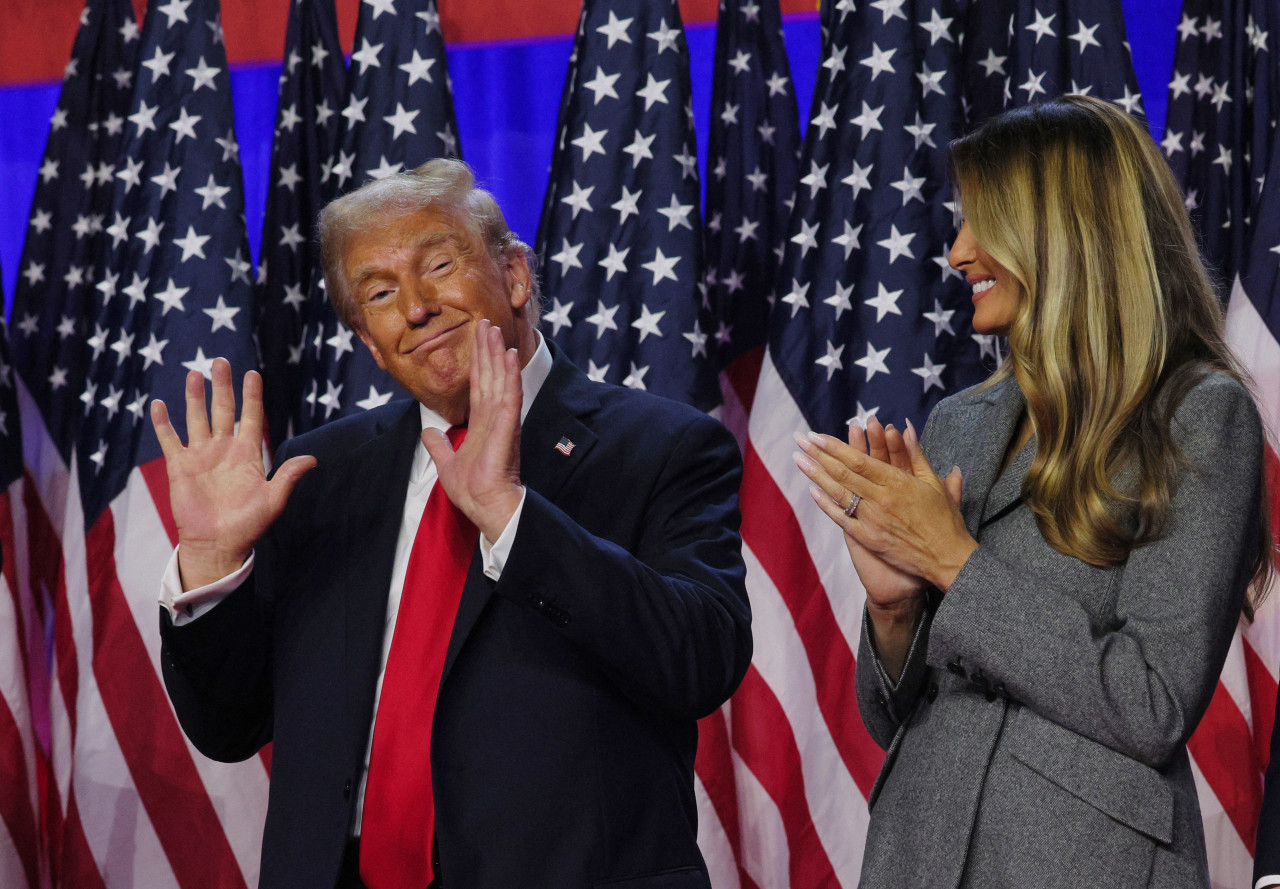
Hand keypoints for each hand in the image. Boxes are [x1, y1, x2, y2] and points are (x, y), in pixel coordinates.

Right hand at [150, 358, 315, 589]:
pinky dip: (164, 423)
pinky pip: (170, 440)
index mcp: (247, 454)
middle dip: (222, 386)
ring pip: (197, 418)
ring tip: (194, 374)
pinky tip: (159, 404)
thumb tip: (313, 459)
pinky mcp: (179, 467)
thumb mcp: (273, 500)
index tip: (253, 374)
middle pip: (223, 410)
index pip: (250, 417)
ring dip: (194, 397)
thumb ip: (289, 476)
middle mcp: (223, 450)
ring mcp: (201, 456)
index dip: (251, 396)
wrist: (218, 545)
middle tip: (220, 361)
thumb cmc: (248, 525)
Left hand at [422, 319, 523, 540]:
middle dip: (487, 349)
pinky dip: (510, 375)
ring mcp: (502, 421)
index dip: (478, 361)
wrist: (484, 506)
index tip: (477, 338)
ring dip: (498, 354)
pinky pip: (510, 396)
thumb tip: (427, 432)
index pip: (479, 385)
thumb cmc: (471, 490)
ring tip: (495, 329)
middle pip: (489, 376)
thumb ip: (438, 445)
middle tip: (486, 322)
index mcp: (481, 423)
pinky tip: (509, 356)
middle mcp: (493, 417)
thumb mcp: (446, 463)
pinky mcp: (508, 427)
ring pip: (500, 379)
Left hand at [797, 419, 973, 590]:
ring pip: (838, 492)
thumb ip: (916, 454)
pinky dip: (826, 504)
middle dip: (818, 454)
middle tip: (799, 440)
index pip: (858, 460)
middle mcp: (880, 499)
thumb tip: (905, 427)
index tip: (817, 435)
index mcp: (896, 482)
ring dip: (815, 474)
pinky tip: (812, 491)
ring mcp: (871, 519)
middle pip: (843, 472)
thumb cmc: (944, 520)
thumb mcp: (934, 483)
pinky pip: (842, 518)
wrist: (946, 559)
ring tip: (798, 459)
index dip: (835, 446)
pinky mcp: (868, 538)